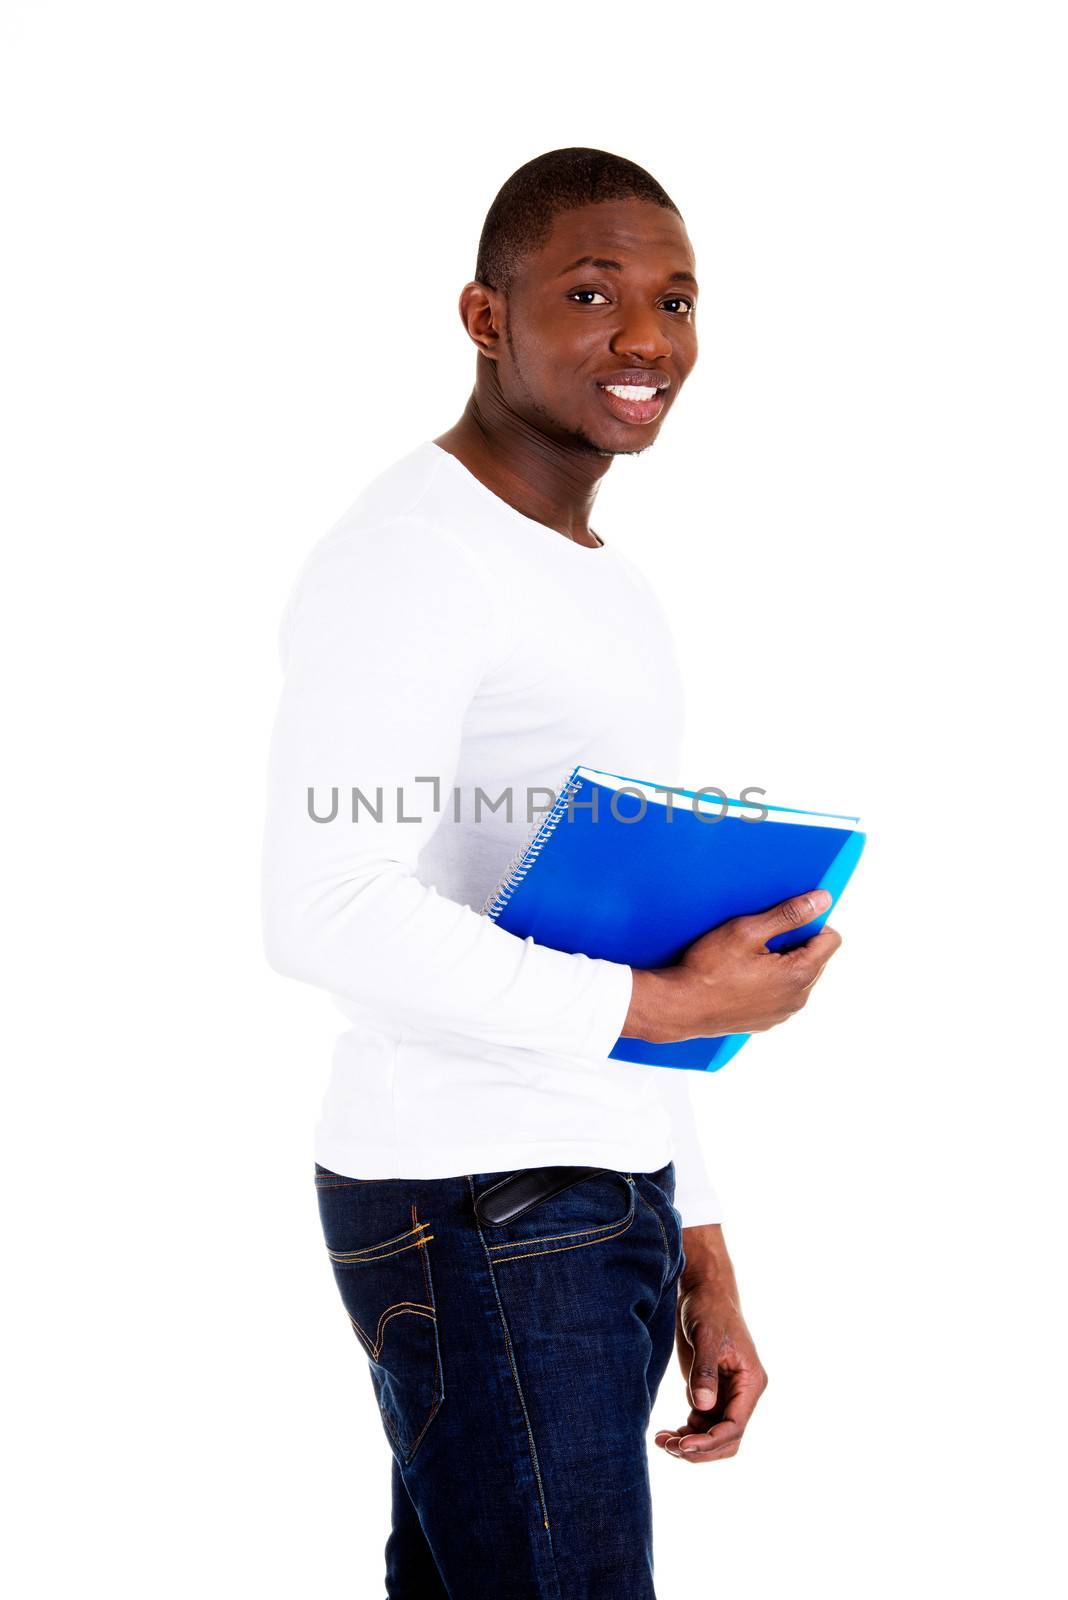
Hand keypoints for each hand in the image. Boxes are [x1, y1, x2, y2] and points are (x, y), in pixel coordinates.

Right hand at [624, 889, 841, 1044]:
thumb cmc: (709, 968)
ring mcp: (783, 1013)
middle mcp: (798, 999)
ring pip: (799, 978)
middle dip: (795, 944)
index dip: (810, 924)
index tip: (783, 922)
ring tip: (748, 960)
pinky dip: (771, 983)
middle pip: (816, 959)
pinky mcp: (768, 1022)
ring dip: (783, 964)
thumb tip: (823, 900)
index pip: (831, 940)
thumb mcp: (747, 931)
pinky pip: (782, 995)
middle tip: (760, 939)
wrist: (680, 1007)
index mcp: (799, 975)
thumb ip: (789, 914)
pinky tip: (742, 978)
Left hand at [654, 1227, 767, 1463]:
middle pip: (727, 1439)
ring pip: (713, 1436)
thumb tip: (702, 1407)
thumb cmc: (709, 1307)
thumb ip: (705, 1371)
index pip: (735, 1425)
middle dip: (700, 1448)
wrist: (703, 1290)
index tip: (684, 1444)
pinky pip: (701, 1424)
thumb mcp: (707, 1336)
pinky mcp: (710, 1391)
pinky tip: (665, 1433)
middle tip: (669, 1447)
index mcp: (750, 1382)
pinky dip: (686, 1433)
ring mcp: (726, 1395)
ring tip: (662, 1441)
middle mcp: (742, 1393)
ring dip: (690, 1444)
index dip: (710, 1440)